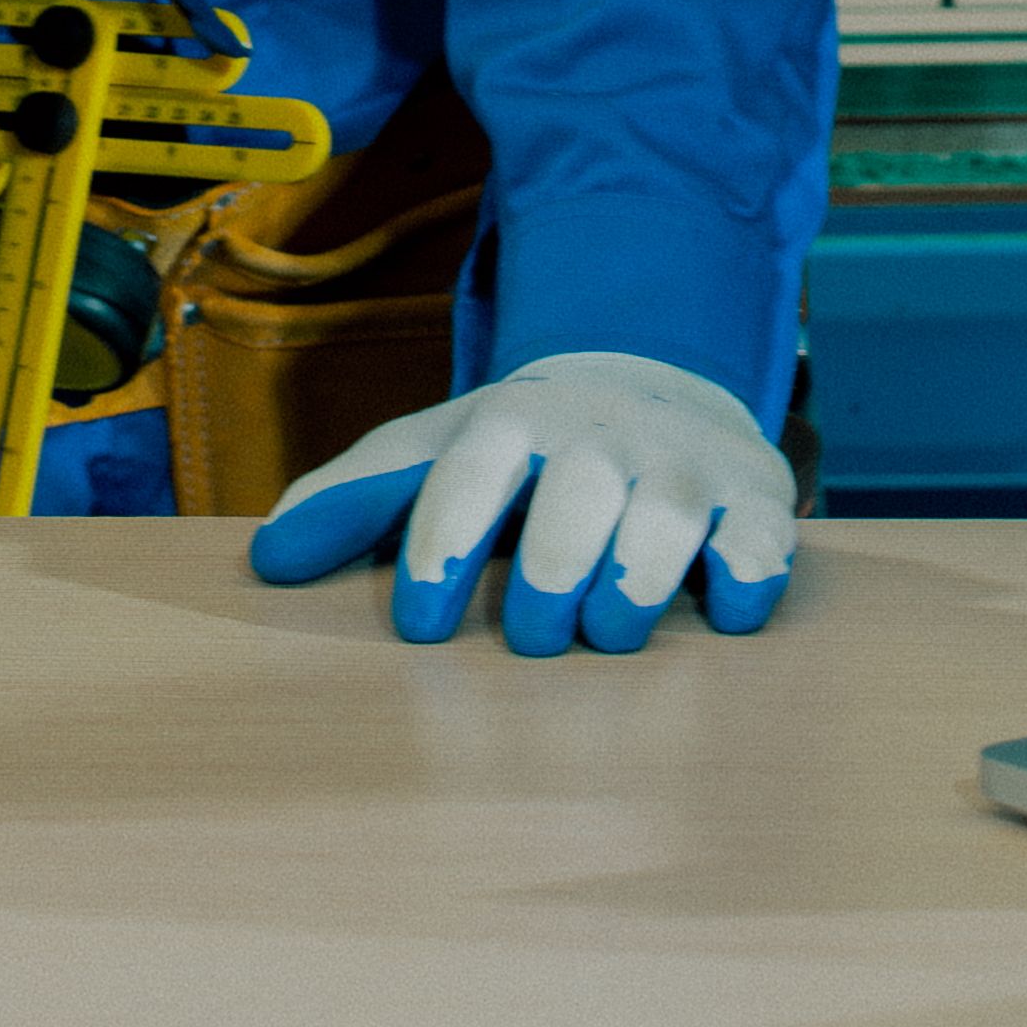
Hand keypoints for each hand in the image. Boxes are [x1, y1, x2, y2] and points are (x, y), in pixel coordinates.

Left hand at [242, 354, 793, 652]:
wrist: (655, 386)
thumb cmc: (526, 452)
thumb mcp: (436, 452)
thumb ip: (354, 501)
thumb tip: (264, 560)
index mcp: (515, 419)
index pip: (471, 471)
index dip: (442, 544)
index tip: (421, 622)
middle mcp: (602, 433)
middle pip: (576, 497)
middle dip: (550, 578)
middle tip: (533, 640)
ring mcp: (684, 465)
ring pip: (666, 520)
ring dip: (633, 590)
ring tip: (606, 636)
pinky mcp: (756, 500)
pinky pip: (761, 543)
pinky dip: (746, 579)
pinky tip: (722, 610)